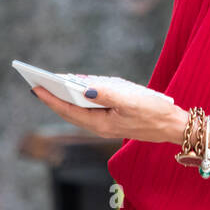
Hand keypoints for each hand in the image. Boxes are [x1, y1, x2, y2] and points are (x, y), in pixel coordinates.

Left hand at [31, 82, 182, 143]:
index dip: (51, 98)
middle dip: (54, 98)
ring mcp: (106, 124)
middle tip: (38, 83)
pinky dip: (81, 100)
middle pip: (70, 112)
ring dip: (66, 99)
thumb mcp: (131, 100)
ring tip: (53, 85)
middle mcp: (100, 126)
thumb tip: (85, 89)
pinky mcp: (114, 120)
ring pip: (79, 111)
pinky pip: (90, 110)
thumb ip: (107, 93)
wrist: (173, 126)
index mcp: (100, 123)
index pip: (68, 110)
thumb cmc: (154, 112)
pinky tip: (79, 90)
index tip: (35, 87)